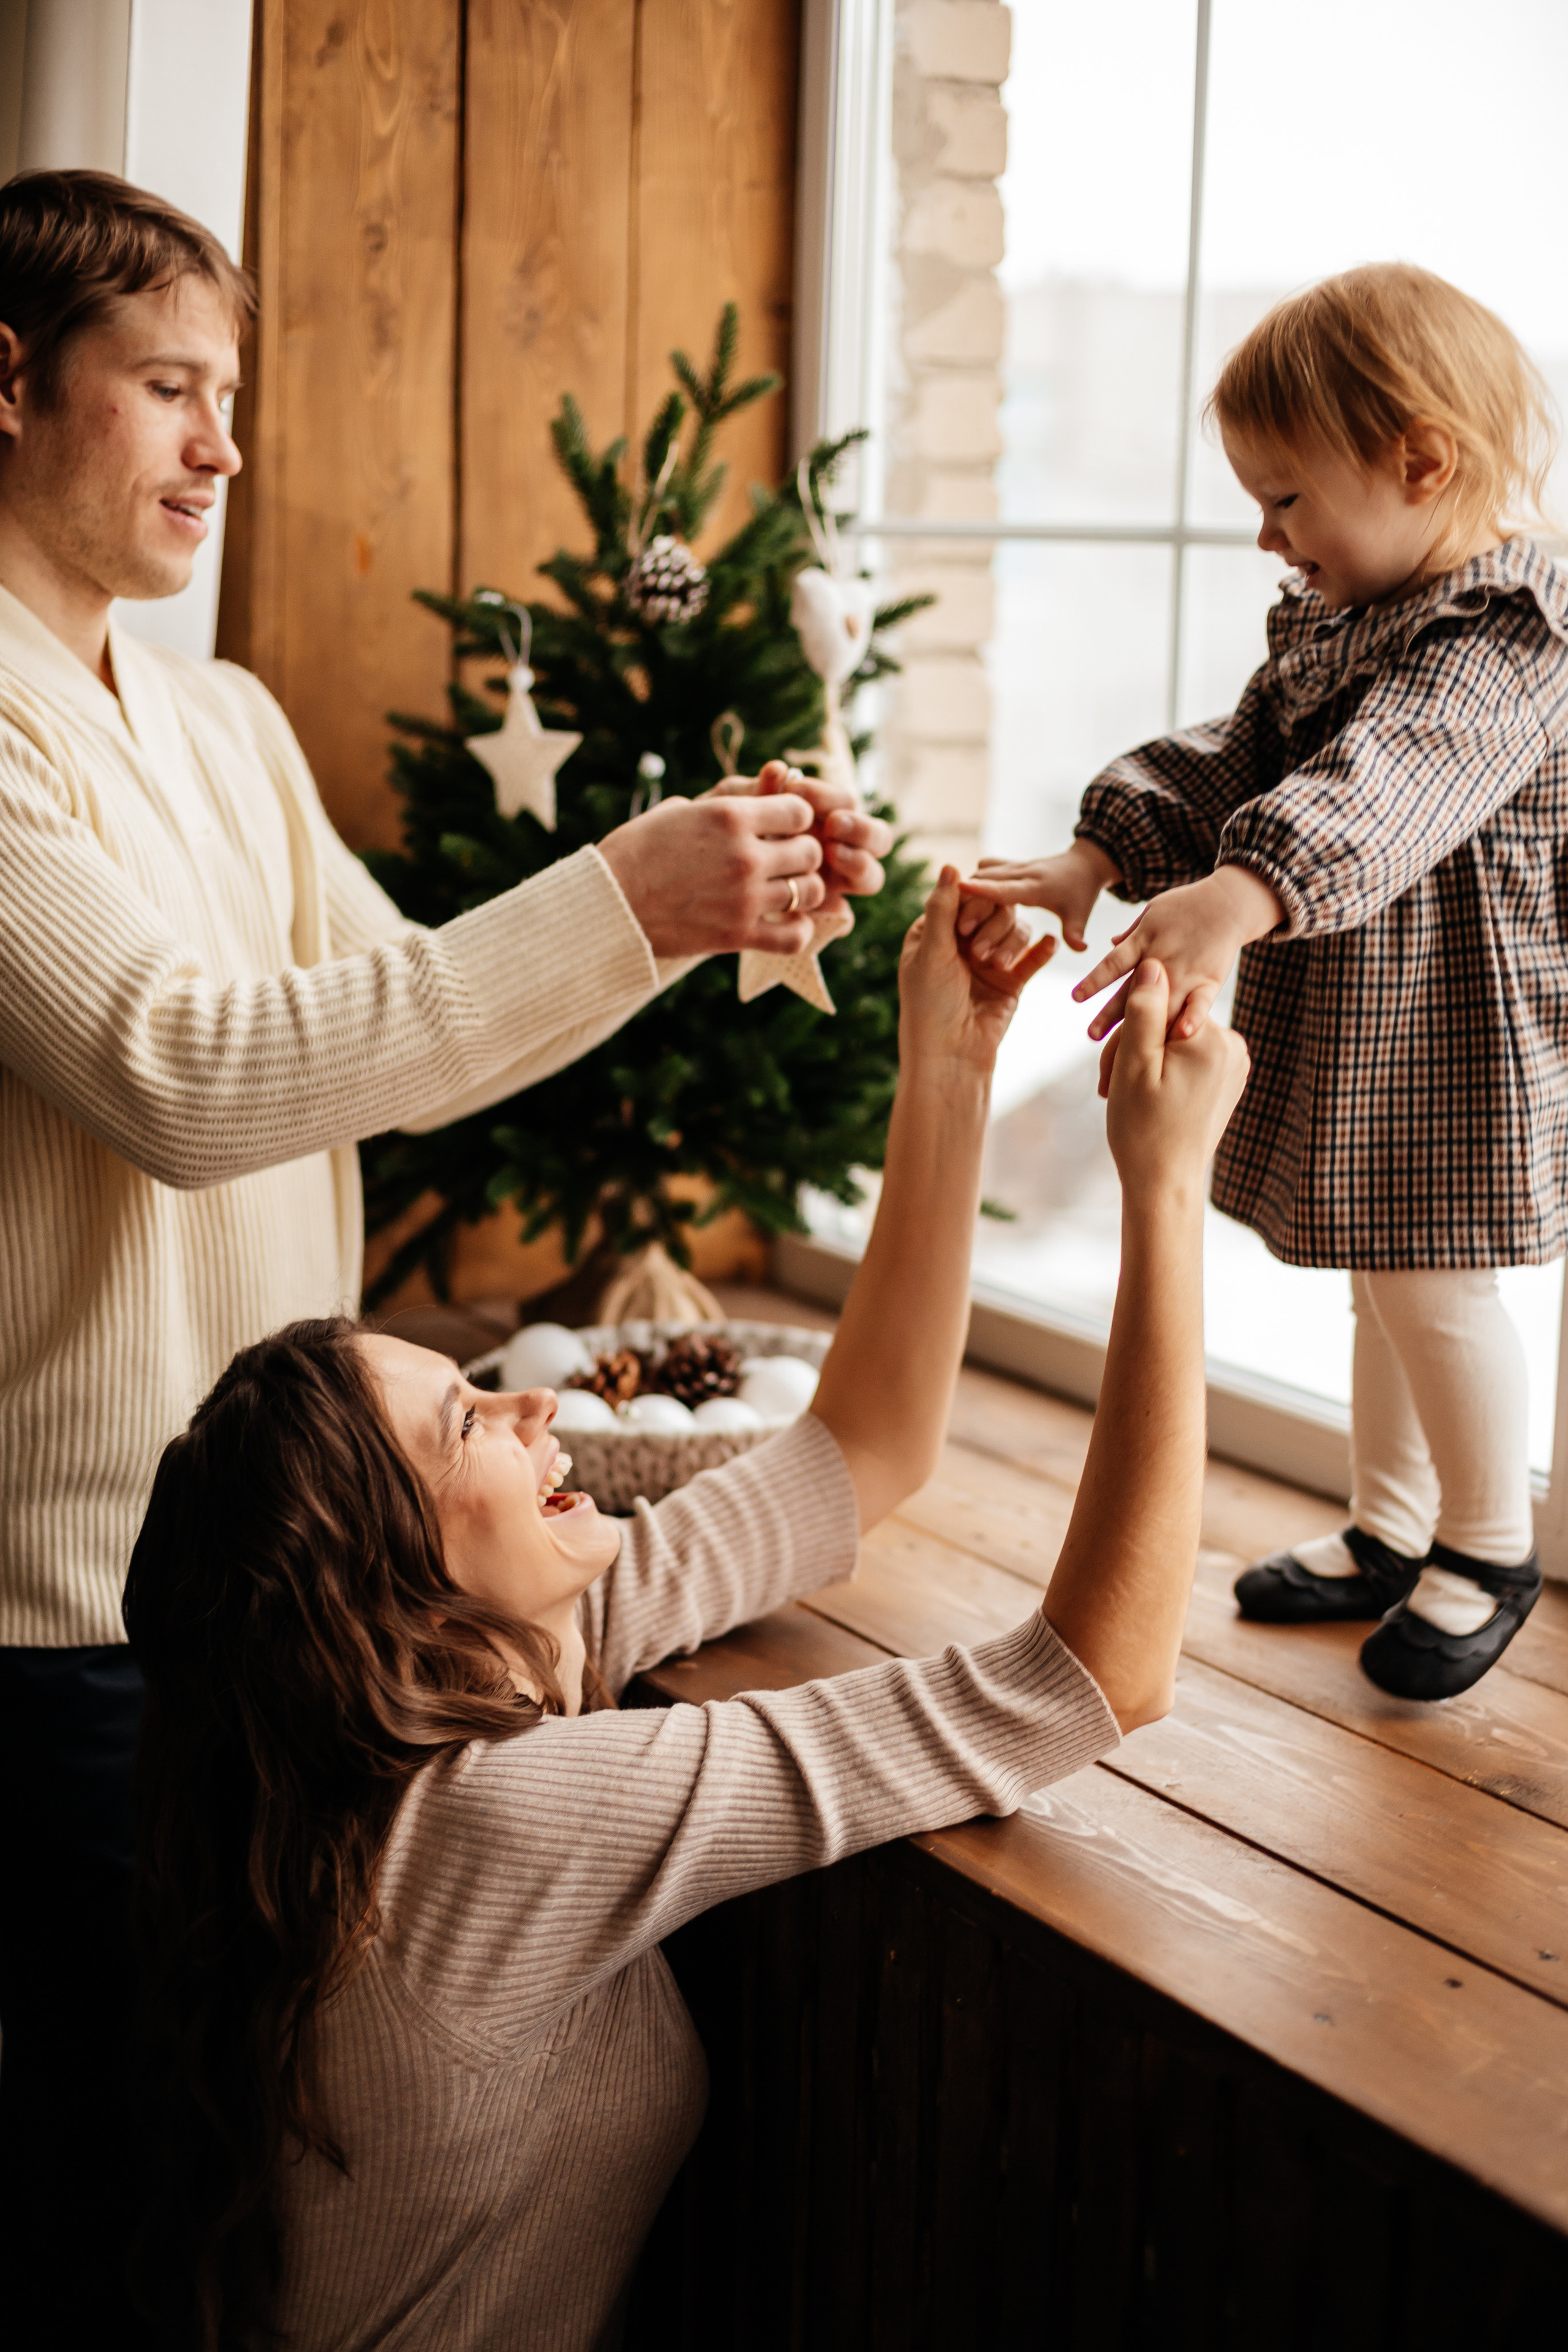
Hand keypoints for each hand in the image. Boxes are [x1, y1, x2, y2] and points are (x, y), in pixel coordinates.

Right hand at [598, 789, 823, 956]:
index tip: (780, 829)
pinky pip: (795, 936)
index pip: (799, 811)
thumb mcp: (677, 811)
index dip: (795, 819)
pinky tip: (785, 923)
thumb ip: (722, 804)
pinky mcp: (738, 936)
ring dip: (803, 890)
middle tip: (783, 862)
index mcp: (729, 816)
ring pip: (810, 891)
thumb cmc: (636, 851)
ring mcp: (744, 898)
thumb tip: (756, 797)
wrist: (607, 904)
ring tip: (784, 891)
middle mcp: (744, 855)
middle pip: (810, 851)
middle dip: (801, 854)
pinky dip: (799, 931)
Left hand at [716, 759, 894, 912]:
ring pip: (869, 877)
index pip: (845, 803)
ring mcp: (832, 882)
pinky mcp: (820, 914)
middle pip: (876, 839)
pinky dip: (839, 912)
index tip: (797, 790)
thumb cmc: (714, 833)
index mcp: (822, 816)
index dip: (829, 796)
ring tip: (833, 854)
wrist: (691, 874)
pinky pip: (843, 918)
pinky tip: (822, 905)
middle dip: (860, 828)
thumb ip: (755, 793)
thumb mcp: (729, 810)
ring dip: (858, 863)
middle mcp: (836, 848)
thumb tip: (778, 769)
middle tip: (833, 824)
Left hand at [898, 867, 1055, 1075]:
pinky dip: (1041, 950)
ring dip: (1010, 942)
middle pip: (993, 910)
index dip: (970, 904)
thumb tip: (950, 864)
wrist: (951, 1055)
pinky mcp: (1011, 981)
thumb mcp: (932, 952)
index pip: (961, 899)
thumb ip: (943, 909)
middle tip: (977, 954)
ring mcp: (989, 961)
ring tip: (998, 965)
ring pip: (1015, 930)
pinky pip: (1032, 958)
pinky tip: (1051, 943)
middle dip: (991, 926)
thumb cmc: (930, 1004)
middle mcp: (963, 943)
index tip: (965, 926)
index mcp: (934, 933)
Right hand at [956, 837, 1120, 952]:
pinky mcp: (1008, 866)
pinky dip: (974, 881)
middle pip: (987, 881)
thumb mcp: (1080, 914)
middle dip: (969, 899)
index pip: (1005, 890)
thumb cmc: (1081, 893)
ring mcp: (1013, 867)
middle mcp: (1021, 873)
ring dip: (968, 889)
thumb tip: (1080, 948)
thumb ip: (1075, 932)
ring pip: (983, 873)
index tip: (959, 887)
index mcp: (1036, 887)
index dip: (982, 890)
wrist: (1083, 864)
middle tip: (955, 925)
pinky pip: (986, 870)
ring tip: (952, 914)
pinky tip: (962, 896)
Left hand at [1074, 865, 1282, 1041]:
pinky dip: (1192, 1019)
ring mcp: (1186, 972)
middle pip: (1132, 992)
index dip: (1094, 981)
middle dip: (1110, 1014)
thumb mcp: (1152, 913)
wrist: (1229, 902)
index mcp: (1143, 941)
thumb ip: (1132, 934)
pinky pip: (1200, 1004)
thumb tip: (1111, 945)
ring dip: (1145, 1027)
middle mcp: (1161, 959)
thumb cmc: (1186, 906)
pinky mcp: (1209, 981)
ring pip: (1162, 1004)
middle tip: (1090, 1035)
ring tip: (1128, 1051)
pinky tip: (1181, 1035)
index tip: (1076, 998)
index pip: (1112, 964)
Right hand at [1102, 959, 1249, 1196]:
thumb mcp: (1134, 1065)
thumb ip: (1144, 1011)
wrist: (1165, 1183)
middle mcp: (1233, 1046)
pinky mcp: (1229, 1079)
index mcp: (1211, 1038)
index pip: (1159, 1007)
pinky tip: (1151, 1100)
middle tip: (1112, 1088)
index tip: (1114, 1068)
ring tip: (1130, 1099)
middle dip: (1136, 1049)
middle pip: (1169, 1024)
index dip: (1127, 1034)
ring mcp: (1235, 1064)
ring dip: (1147, 1062)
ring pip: (1176, 1042)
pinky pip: (1189, 1060)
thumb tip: (1153, 964)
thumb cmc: (1144, 1129)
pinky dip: (1164, 1073)